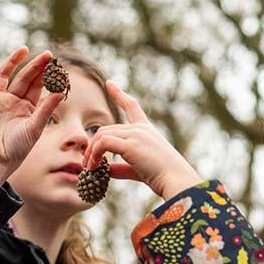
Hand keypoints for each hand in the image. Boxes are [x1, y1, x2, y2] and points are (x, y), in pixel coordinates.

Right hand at [0, 47, 65, 184]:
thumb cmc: (17, 150)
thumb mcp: (35, 128)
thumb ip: (46, 110)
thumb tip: (61, 92)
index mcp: (28, 108)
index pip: (39, 87)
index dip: (47, 76)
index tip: (57, 65)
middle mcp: (13, 102)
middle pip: (25, 78)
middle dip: (35, 66)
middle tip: (48, 55)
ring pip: (5, 75)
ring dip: (13, 61)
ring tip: (24, 49)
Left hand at [83, 81, 202, 199]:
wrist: (176, 180)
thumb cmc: (163, 177)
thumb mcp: (139, 169)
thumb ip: (121, 168)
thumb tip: (105, 169)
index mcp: (147, 130)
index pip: (131, 106)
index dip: (118, 93)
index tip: (109, 83)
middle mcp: (141, 128)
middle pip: (106, 129)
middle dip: (92, 146)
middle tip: (86, 164)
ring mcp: (136, 134)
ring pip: (101, 135)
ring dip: (91, 152)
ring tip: (89, 168)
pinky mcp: (131, 144)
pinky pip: (103, 143)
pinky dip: (94, 155)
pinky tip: (94, 167)